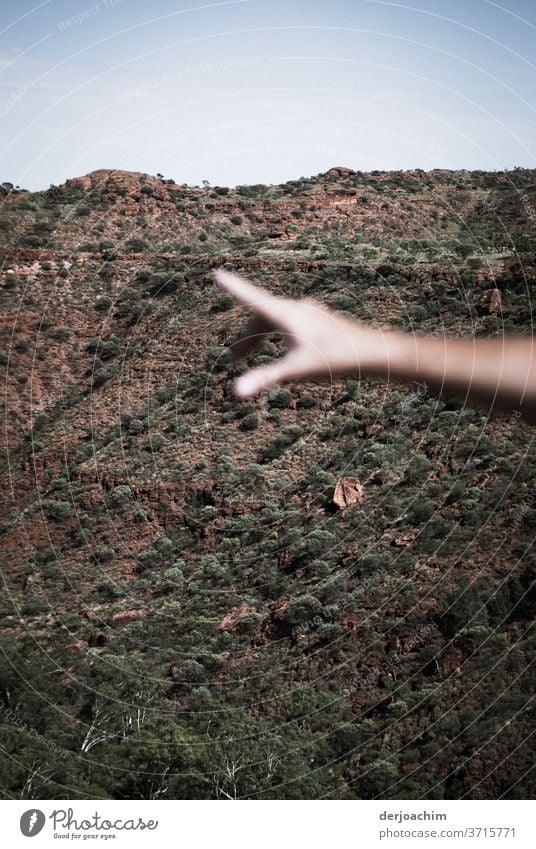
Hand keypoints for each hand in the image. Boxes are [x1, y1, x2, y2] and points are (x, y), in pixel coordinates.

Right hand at [213, 269, 392, 396]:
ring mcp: (309, 314)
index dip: (234, 288)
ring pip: (275, 322)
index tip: (217, 274)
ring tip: (249, 359)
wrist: (372, 353)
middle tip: (233, 359)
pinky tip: (281, 351)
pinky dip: (275, 337)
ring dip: (260, 339)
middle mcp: (297, 309)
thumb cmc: (336, 359)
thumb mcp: (296, 370)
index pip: (253, 299)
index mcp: (287, 314)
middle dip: (246, 337)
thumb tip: (237, 392)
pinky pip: (288, 325)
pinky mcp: (319, 323)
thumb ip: (265, 378)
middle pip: (262, 317)